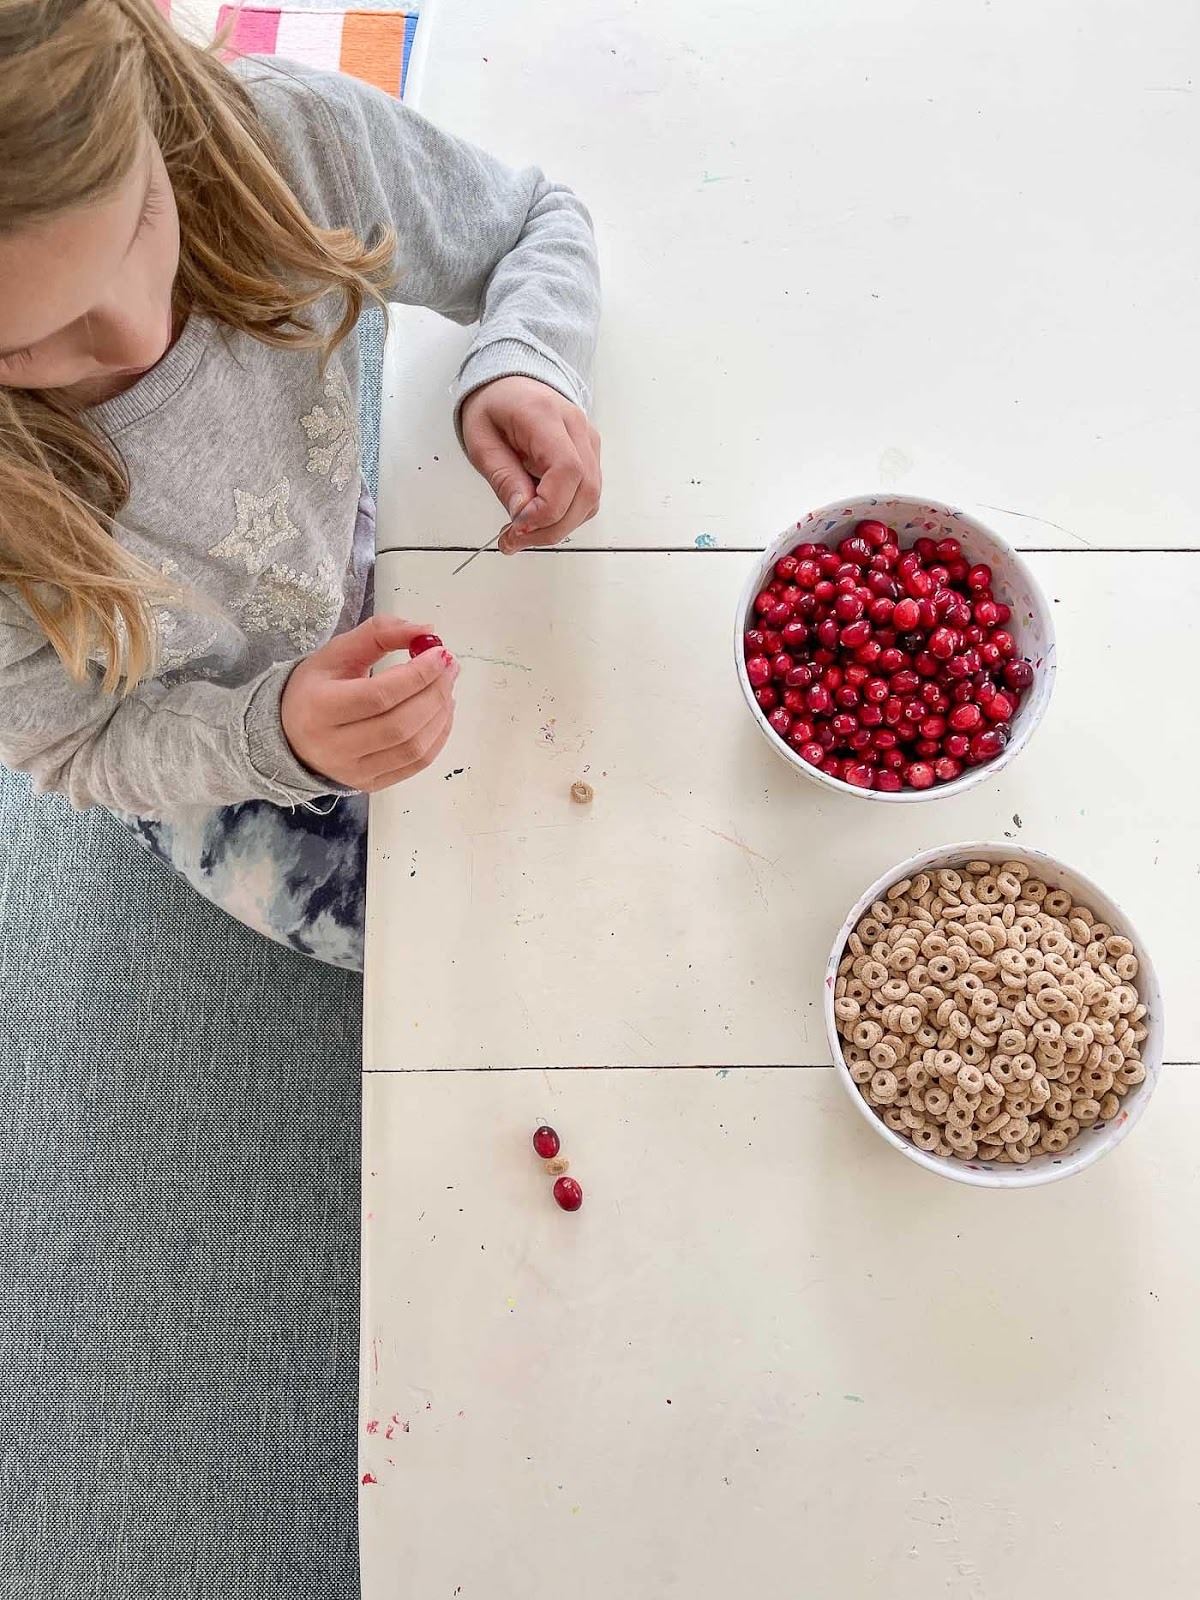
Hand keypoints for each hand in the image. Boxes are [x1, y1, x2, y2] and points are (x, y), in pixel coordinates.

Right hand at [281, 616, 459, 792]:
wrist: (291, 735)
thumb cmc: (317, 688)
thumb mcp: (338, 652)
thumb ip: (380, 633)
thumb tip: (427, 631)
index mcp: (319, 708)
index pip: (379, 695)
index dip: (417, 675)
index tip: (441, 653)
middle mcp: (334, 747)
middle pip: (400, 724)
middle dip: (434, 692)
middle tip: (450, 668)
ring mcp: (354, 771)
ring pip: (413, 748)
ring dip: (441, 714)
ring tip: (447, 687)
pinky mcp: (371, 784)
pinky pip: (417, 764)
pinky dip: (438, 736)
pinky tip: (442, 712)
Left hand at [461, 375, 601, 553]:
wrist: (509, 385)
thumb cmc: (493, 408)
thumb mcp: (481, 443)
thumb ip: (503, 478)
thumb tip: (523, 515)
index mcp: (545, 416)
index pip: (568, 470)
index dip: (548, 508)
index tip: (519, 525)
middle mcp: (576, 428)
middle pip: (586, 490)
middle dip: (552, 527)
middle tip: (515, 540)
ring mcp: (588, 442)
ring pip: (591, 499)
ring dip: (558, 525)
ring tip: (521, 532)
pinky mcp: (589, 456)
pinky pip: (586, 496)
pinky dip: (564, 515)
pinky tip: (537, 517)